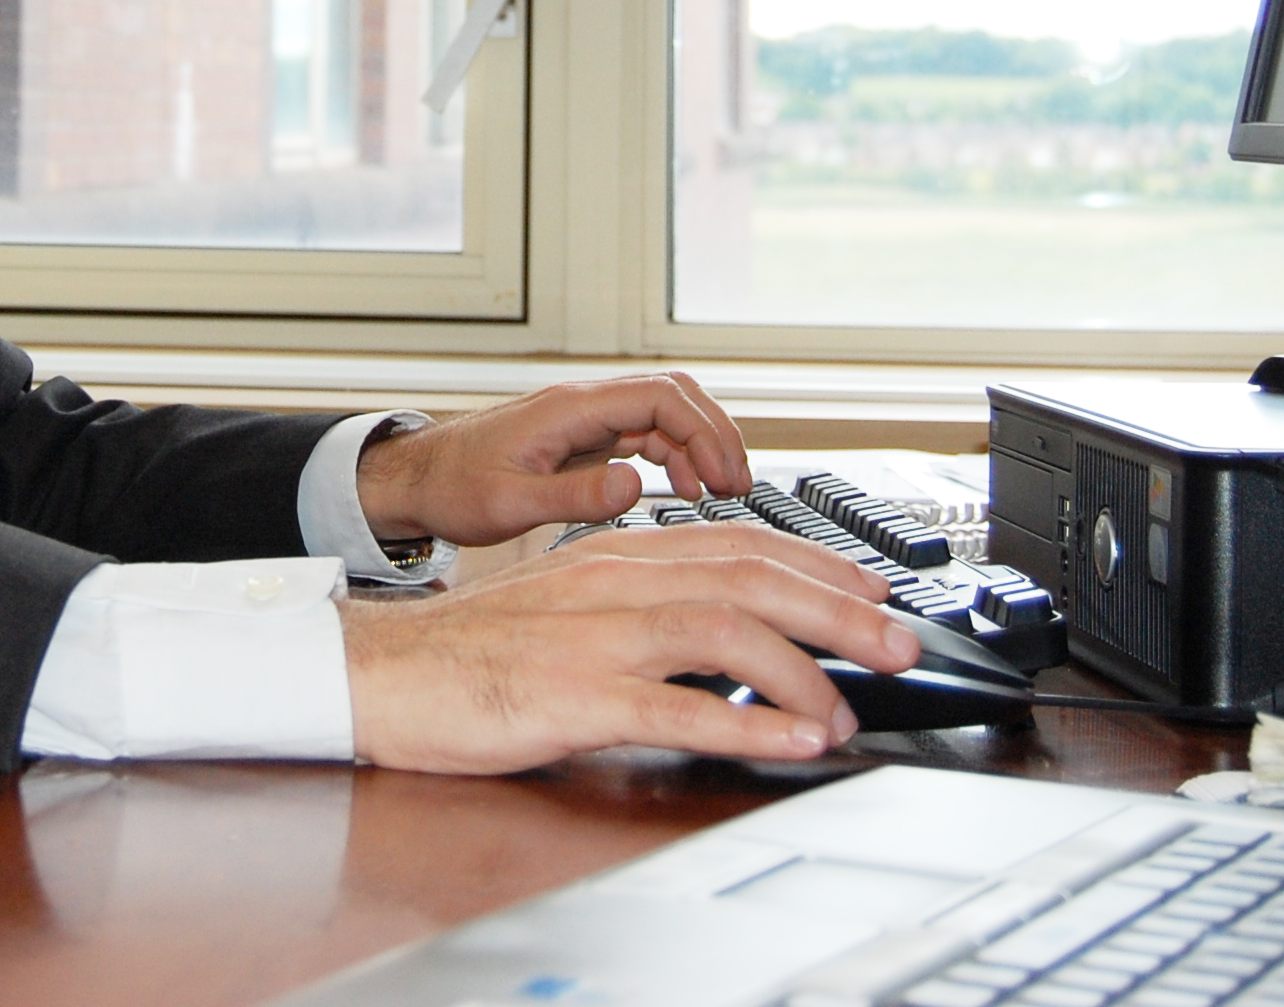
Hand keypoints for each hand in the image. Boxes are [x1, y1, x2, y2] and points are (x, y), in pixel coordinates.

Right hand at [340, 520, 920, 771]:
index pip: (739, 544)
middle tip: (901, 643)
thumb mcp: (568, 604)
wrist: (382, 673)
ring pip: (725, 628)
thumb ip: (640, 603)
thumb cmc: (474, 649)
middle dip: (840, 609)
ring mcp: (595, 637)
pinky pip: (675, 705)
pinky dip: (747, 721)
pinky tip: (792, 738)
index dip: (818, 565)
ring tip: (856, 701)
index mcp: (617, 557)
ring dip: (806, 666)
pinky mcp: (574, 696)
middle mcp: (614, 581)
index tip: (874, 592)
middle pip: (750, 576)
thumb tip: (720, 625)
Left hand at [355, 374, 750, 547]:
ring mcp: (586, 419)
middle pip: (673, 397)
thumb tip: (634, 486)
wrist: (416, 482)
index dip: (703, 430)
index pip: (660, 396)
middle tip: (737, 485)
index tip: (724, 475)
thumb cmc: (452, 488)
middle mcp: (583, 405)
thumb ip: (574, 497)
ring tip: (722, 491)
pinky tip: (686, 488)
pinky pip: (645, 433)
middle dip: (714, 435)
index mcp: (570, 410)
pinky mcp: (583, 439)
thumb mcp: (510, 502)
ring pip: (664, 414)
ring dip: (699, 446)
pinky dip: (675, 456)